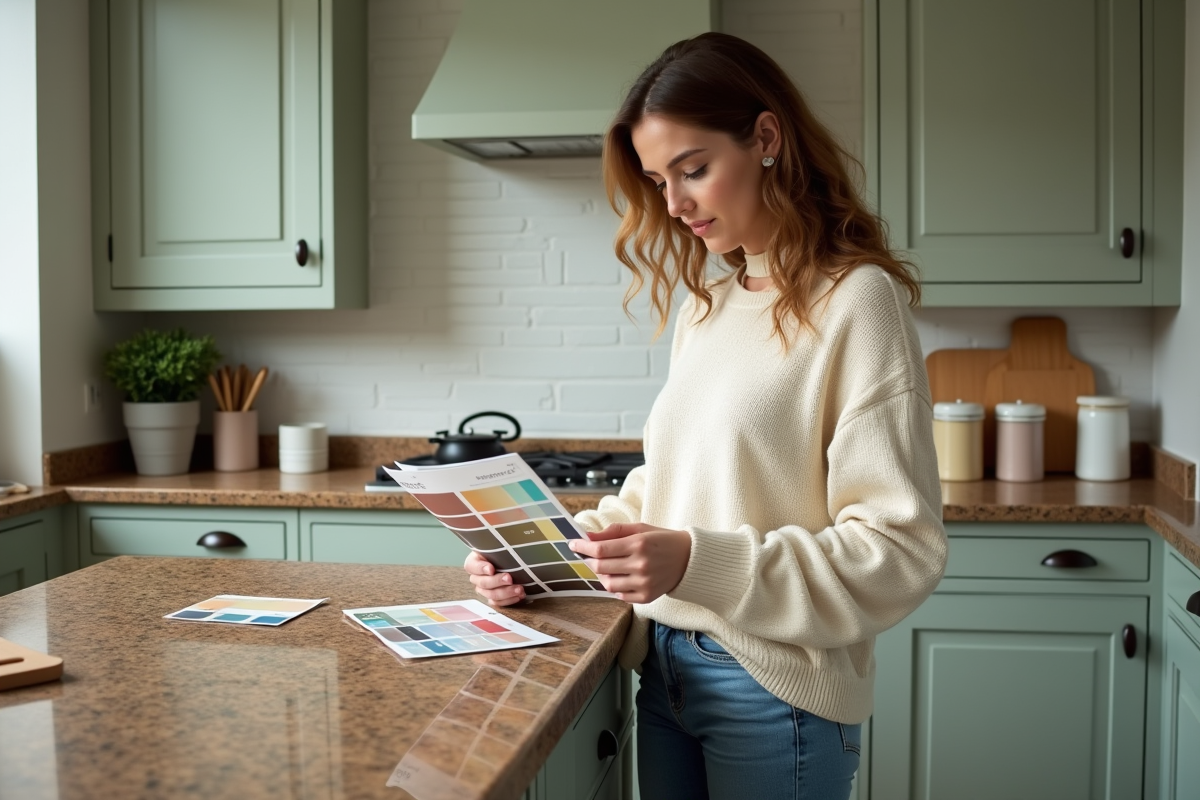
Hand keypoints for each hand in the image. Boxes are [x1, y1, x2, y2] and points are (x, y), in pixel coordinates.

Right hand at [464, 551, 524, 606]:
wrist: (512, 561)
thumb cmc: (503, 551)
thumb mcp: (498, 546)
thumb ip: (497, 546)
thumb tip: (502, 539)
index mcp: (474, 561)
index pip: (471, 566)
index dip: (481, 568)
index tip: (491, 569)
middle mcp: (477, 577)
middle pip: (483, 583)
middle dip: (497, 581)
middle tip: (509, 578)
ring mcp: (484, 589)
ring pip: (490, 594)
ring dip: (506, 593)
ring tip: (519, 589)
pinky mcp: (493, 598)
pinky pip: (498, 603)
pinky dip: (509, 600)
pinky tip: (519, 596)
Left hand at [569, 523, 691, 603]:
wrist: (690, 560)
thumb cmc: (661, 540)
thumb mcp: (640, 529)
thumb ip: (614, 532)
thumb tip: (588, 536)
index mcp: (638, 544)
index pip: (600, 548)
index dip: (583, 547)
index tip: (573, 544)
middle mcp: (641, 565)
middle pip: (601, 567)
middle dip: (590, 560)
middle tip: (588, 555)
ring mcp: (644, 583)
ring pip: (608, 584)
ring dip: (601, 575)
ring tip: (606, 567)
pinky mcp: (647, 597)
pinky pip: (620, 596)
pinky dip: (615, 587)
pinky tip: (620, 577)